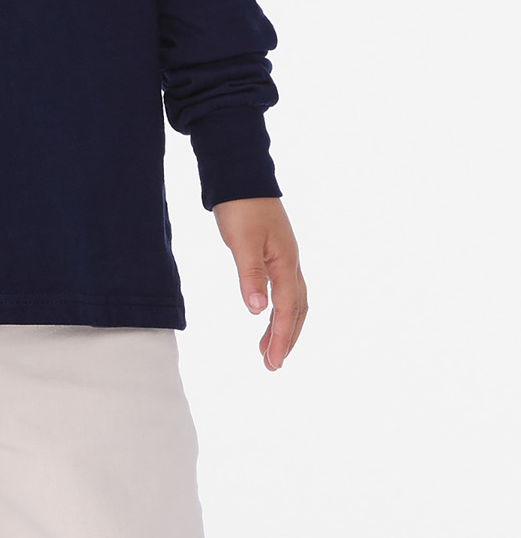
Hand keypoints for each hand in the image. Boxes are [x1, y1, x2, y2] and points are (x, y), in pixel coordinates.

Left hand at [211, 196, 306, 370]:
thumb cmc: (240, 205)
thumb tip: (258, 311)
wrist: (240, 173)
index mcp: (285, 262)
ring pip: (292, 299)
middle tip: (272, 364)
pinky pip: (283, 287)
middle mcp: (290, 262)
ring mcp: (283, 256)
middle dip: (286, 338)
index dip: (281, 338)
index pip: (287, 309)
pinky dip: (278, 307)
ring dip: (283, 325)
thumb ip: (250, 275)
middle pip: (296, 309)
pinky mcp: (273, 250)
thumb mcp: (241, 241)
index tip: (272, 363)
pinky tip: (264, 311)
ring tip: (265, 348)